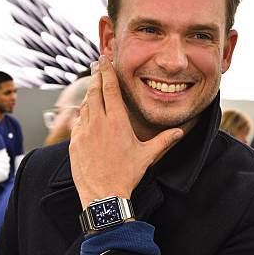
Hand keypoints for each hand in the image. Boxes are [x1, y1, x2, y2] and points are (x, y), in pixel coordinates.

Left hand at [69, 56, 182, 208]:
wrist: (103, 195)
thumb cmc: (125, 176)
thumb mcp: (147, 156)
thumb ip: (163, 140)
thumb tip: (179, 132)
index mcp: (117, 121)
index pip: (110, 88)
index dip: (107, 71)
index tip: (104, 59)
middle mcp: (98, 122)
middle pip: (94, 91)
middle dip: (96, 75)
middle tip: (96, 64)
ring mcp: (84, 132)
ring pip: (85, 105)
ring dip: (89, 94)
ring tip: (93, 87)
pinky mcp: (74, 142)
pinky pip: (77, 122)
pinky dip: (82, 114)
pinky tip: (86, 113)